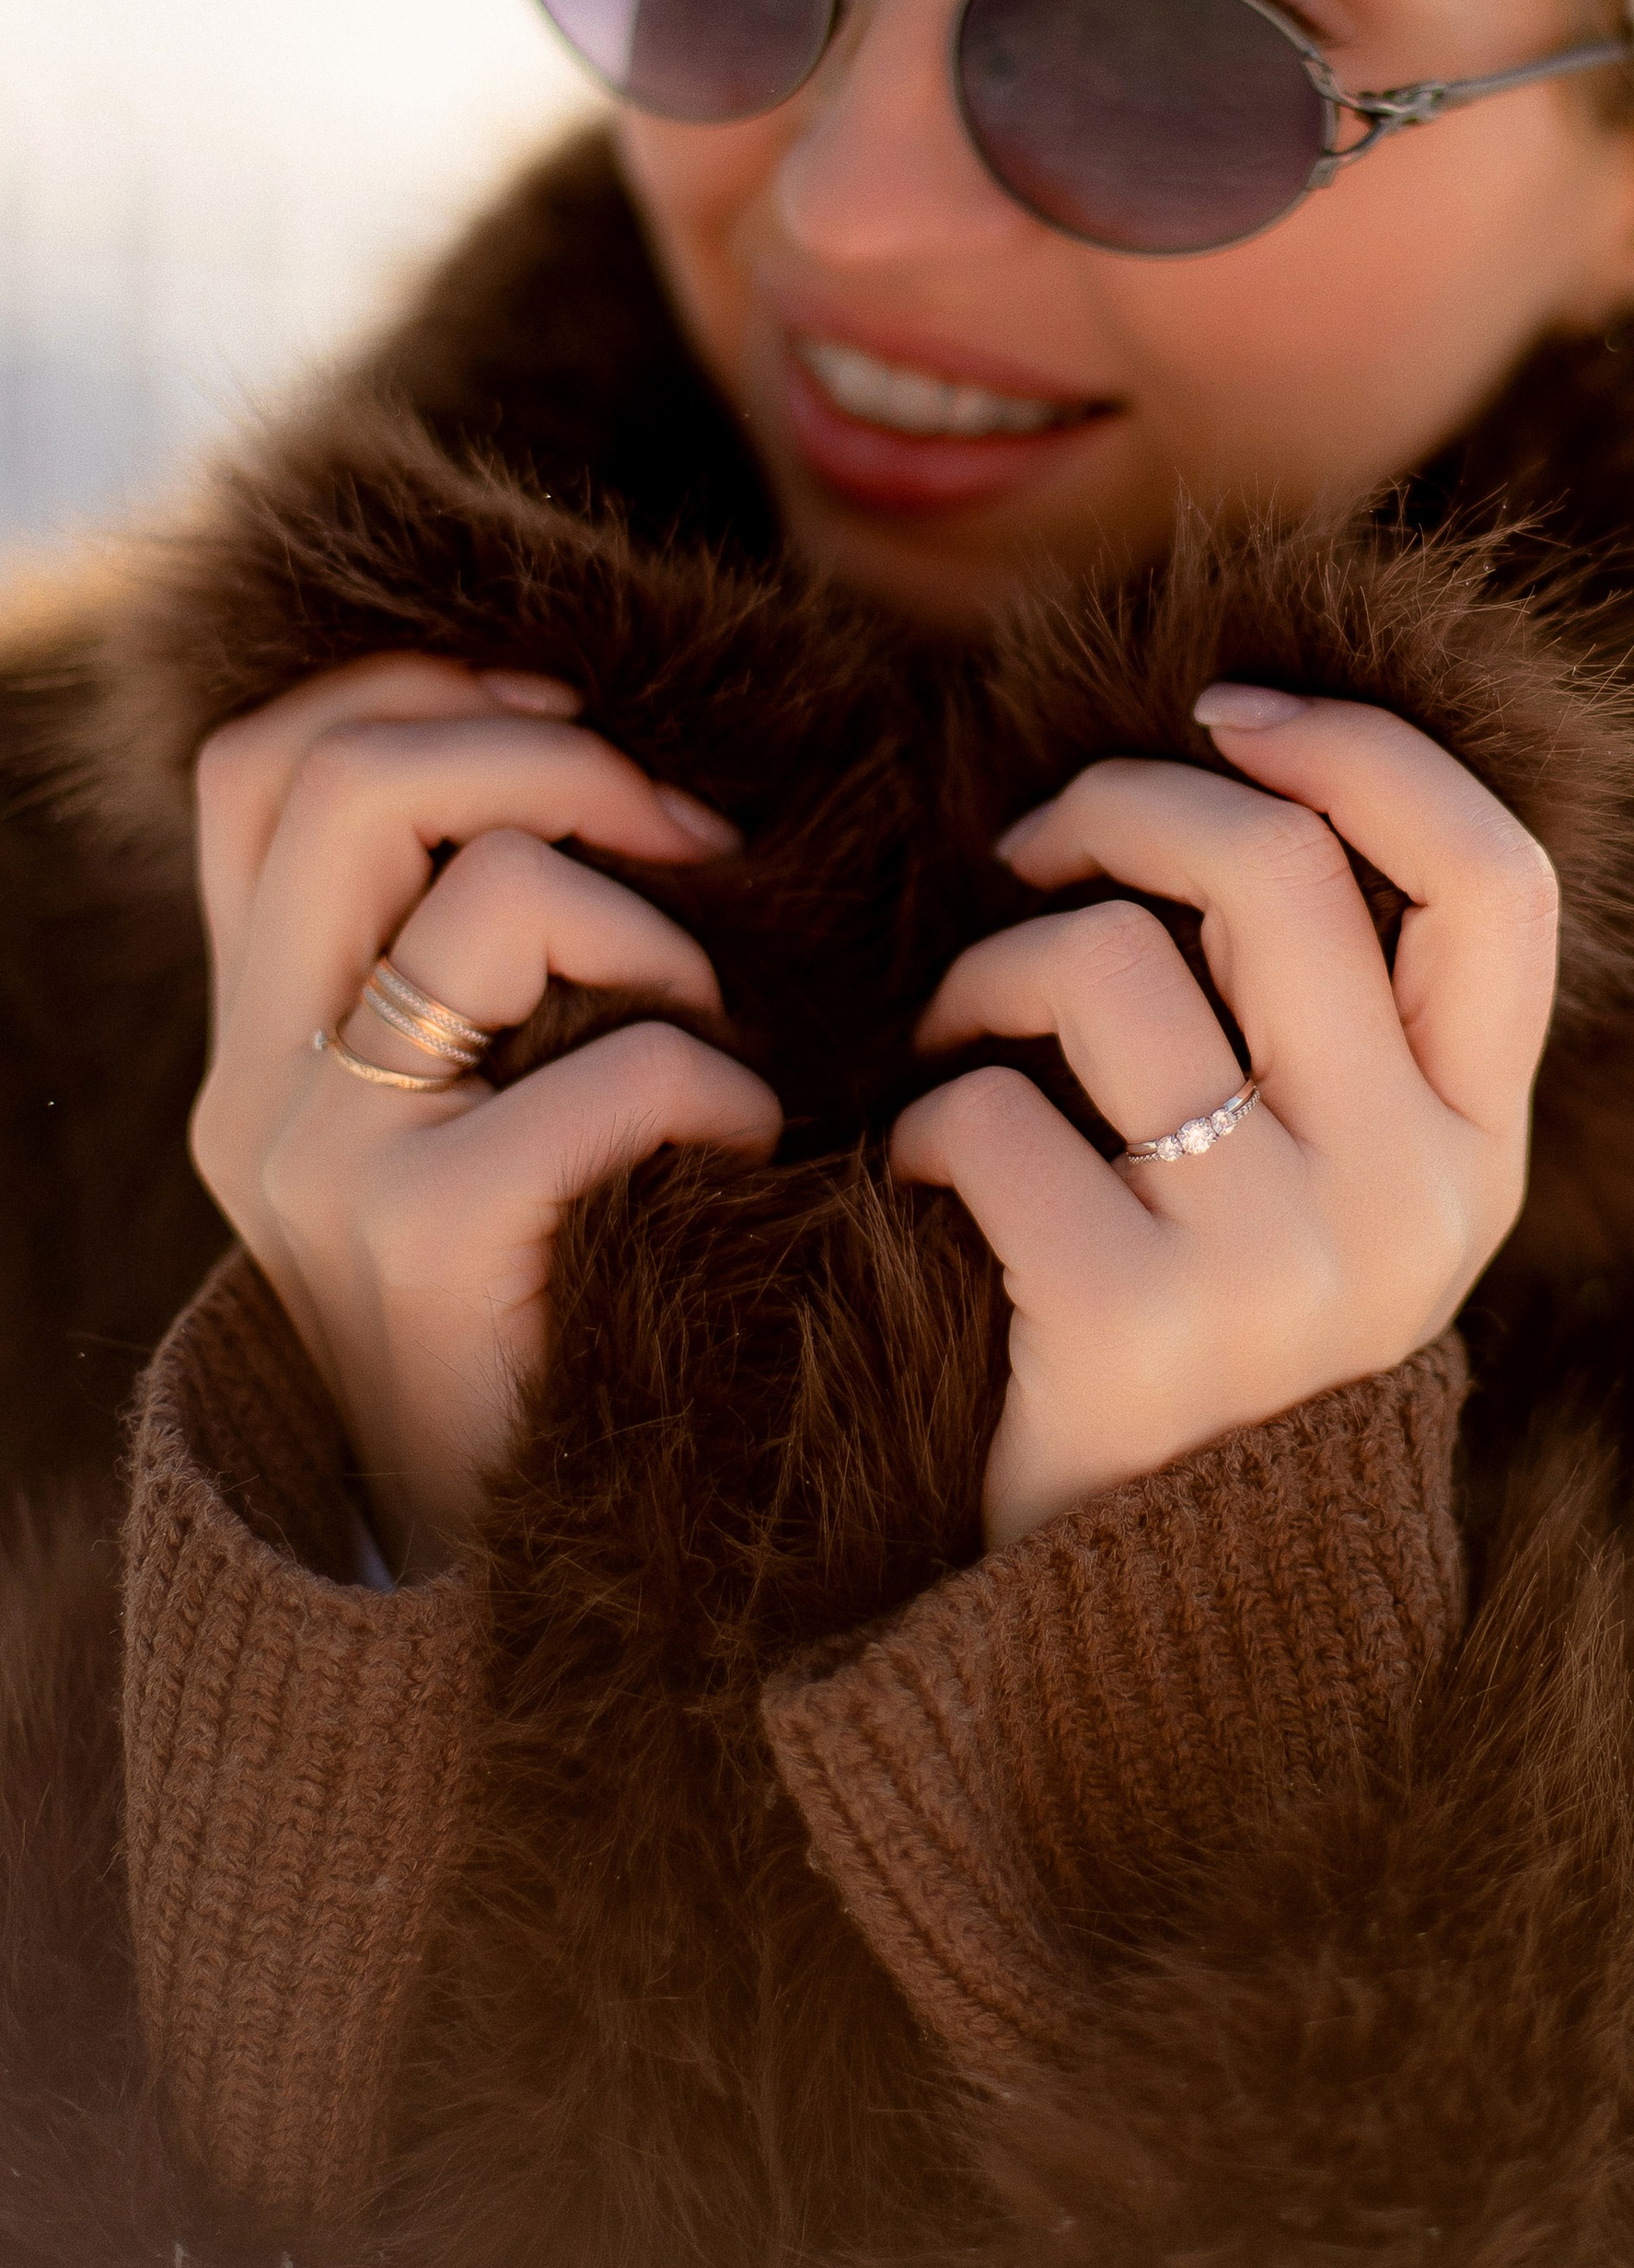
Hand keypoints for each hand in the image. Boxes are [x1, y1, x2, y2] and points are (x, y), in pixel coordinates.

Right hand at [190, 654, 781, 1574]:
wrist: (527, 1575)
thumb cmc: (549, 1312)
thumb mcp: (467, 1116)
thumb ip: (466, 971)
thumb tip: (585, 767)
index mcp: (255, 1038)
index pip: (260, 770)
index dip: (415, 692)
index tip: (565, 719)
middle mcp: (254, 1088)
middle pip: (355, 780)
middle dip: (556, 754)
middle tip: (687, 833)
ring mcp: (323, 1165)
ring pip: (489, 890)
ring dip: (654, 927)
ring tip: (706, 1022)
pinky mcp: (426, 1243)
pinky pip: (609, 1064)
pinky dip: (715, 1075)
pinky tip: (745, 1141)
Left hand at [892, 683, 1558, 1544]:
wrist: (1139, 1629)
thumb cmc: (1216, 1355)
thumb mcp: (1346, 1204)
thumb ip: (1347, 1030)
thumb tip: (1256, 773)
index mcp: (1476, 1148)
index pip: (1495, 877)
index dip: (1362, 751)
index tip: (1225, 713)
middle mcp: (1407, 1196)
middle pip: (1278, 867)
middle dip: (1121, 806)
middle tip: (1036, 848)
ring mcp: (1275, 1264)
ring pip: (1106, 966)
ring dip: (990, 967)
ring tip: (963, 1035)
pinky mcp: (1125, 1323)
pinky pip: (990, 1109)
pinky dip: (926, 1116)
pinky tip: (925, 1178)